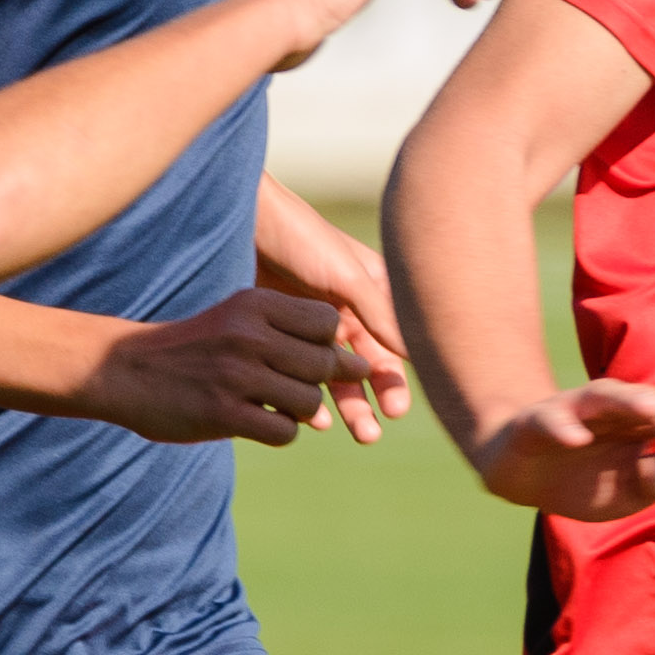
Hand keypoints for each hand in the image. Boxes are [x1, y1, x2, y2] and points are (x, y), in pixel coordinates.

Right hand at [84, 286, 365, 448]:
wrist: (125, 370)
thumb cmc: (195, 347)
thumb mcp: (238, 319)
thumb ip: (292, 332)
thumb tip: (361, 363)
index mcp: (254, 304)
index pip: (327, 322)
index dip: (326, 344)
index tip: (305, 355)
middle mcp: (249, 334)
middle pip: (324, 364)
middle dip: (318, 382)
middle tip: (288, 386)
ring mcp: (237, 375)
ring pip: (309, 401)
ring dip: (298, 411)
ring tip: (270, 404)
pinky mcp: (224, 414)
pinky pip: (284, 432)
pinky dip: (279, 432)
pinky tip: (255, 422)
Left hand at [246, 184, 411, 439]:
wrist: (241, 219)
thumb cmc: (299, 238)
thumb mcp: (345, 275)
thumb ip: (377, 313)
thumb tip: (413, 355)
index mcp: (372, 293)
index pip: (392, 347)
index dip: (395, 380)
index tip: (394, 410)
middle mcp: (348, 311)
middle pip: (365, 367)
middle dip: (370, 402)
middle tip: (369, 436)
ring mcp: (312, 324)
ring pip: (332, 375)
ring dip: (343, 406)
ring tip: (348, 434)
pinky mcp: (279, 332)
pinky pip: (297, 372)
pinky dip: (304, 393)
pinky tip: (306, 416)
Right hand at [467, 378, 654, 523]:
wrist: (523, 476)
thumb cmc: (584, 480)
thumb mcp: (626, 495)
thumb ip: (654, 482)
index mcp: (639, 425)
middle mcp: (611, 410)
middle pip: (647, 402)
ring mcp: (574, 412)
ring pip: (605, 397)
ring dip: (630, 402)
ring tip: (653, 412)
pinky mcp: (536, 422)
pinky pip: (551, 419)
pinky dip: (564, 426)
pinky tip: (577, 438)